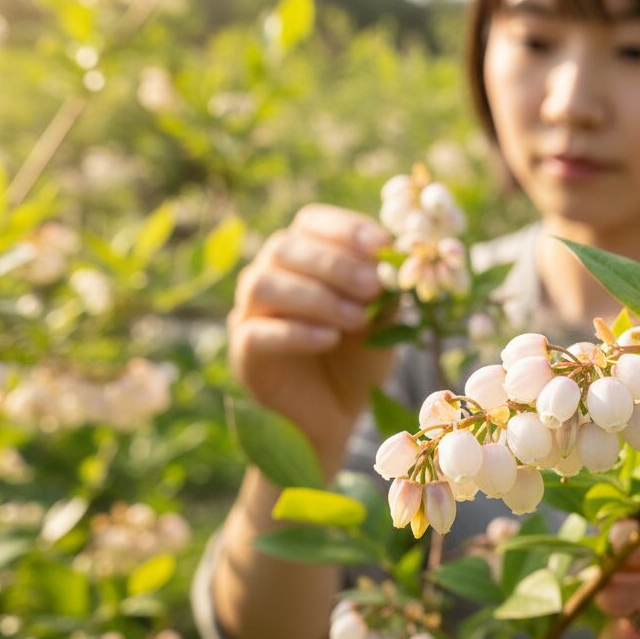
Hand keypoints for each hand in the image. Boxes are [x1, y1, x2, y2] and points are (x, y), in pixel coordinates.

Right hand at [227, 204, 395, 475]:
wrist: (337, 416)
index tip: (382, 247)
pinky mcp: (245, 354)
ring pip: (264, 285)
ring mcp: (249, 314)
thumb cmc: (359, 360)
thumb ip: (386, 295)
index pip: (312, 222)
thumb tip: (394, 263)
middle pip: (284, 247)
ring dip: (316, 297)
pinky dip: (297, 332)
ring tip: (356, 319)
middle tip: (372, 287)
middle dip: (334, 263)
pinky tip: (330, 339)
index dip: (345, 228)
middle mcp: (268, 277)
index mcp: (302, 258)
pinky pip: (258, 332)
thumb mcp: (383, 324)